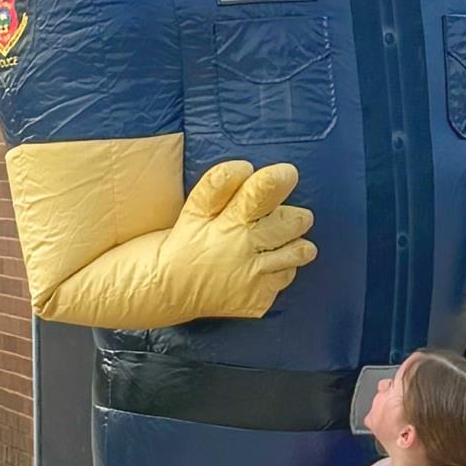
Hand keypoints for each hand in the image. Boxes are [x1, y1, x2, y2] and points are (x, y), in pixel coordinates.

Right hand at [155, 160, 316, 320]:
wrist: (165, 290)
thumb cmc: (184, 242)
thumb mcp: (194, 209)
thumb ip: (219, 185)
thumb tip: (245, 166)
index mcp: (229, 220)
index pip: (259, 194)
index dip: (277, 181)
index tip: (287, 173)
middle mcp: (244, 247)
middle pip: (293, 221)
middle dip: (297, 216)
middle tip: (288, 217)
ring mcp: (253, 277)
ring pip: (300, 250)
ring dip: (298, 244)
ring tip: (279, 242)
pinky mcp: (258, 300)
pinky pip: (288, 276)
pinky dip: (282, 269)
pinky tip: (264, 266)